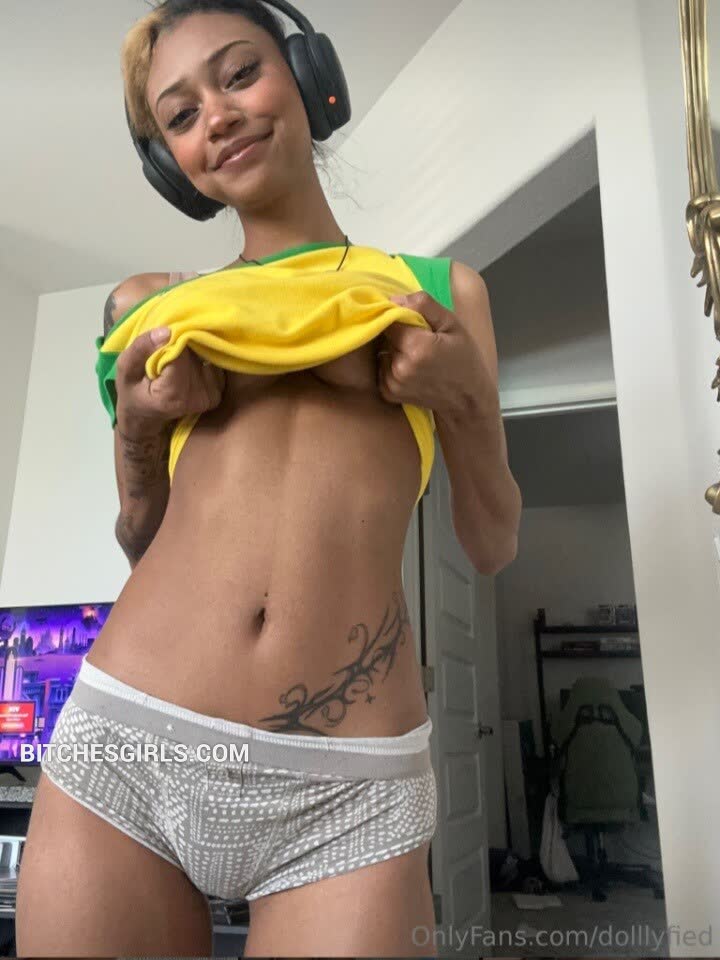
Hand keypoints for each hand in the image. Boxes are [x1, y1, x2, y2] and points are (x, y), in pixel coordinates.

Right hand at [116, 327, 225, 432]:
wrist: (145, 417)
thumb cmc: (133, 391)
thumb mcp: (126, 368)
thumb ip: (141, 348)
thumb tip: (167, 331)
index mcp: (172, 395)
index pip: (180, 353)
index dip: (170, 343)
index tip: (158, 349)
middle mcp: (195, 398)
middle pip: (194, 353)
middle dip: (181, 347)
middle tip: (164, 356)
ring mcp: (209, 398)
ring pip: (204, 356)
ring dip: (190, 354)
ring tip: (174, 364)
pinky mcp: (216, 395)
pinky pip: (212, 365)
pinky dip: (199, 362)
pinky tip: (185, 369)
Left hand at [377, 292, 489, 418]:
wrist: (466, 399)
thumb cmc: (465, 358)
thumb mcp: (452, 324)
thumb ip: (424, 305)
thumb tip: (394, 298)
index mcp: (417, 347)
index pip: (390, 318)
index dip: (400, 315)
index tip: (414, 320)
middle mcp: (400, 367)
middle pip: (385, 335)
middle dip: (398, 332)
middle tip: (420, 337)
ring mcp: (392, 383)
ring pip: (382, 350)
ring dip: (394, 348)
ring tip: (417, 353)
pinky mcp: (388, 393)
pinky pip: (381, 367)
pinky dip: (391, 364)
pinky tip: (411, 367)